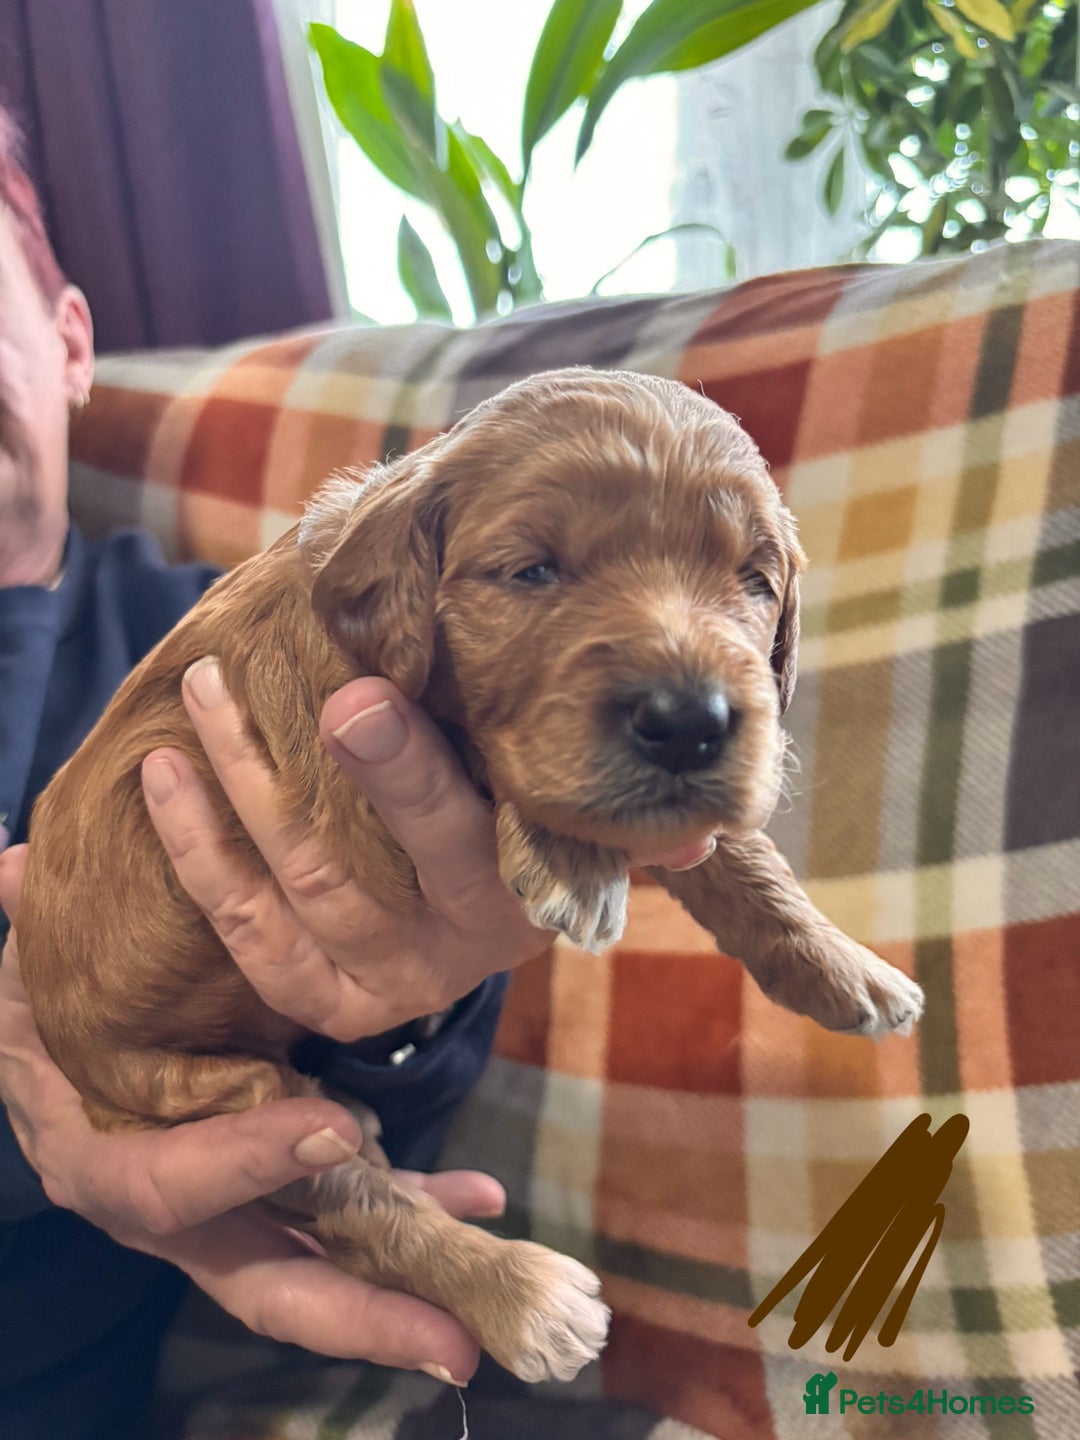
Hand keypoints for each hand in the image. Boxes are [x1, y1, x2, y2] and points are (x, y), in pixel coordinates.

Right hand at [0, 845, 497, 1382]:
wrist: (65, 1052)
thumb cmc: (49, 1011)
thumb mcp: (30, 977)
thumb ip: (30, 934)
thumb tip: (13, 870)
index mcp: (103, 1165)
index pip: (168, 1187)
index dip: (242, 1164)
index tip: (329, 1128)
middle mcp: (179, 1212)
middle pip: (266, 1279)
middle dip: (359, 1313)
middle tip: (450, 1336)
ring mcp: (238, 1210)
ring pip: (326, 1257)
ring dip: (412, 1260)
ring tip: (492, 1247)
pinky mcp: (281, 1190)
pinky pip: (351, 1211)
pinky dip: (414, 1204)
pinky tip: (479, 1195)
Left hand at [145, 662, 714, 1041]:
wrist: (494, 922)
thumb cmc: (539, 838)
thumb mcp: (586, 835)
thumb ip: (631, 827)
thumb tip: (703, 823)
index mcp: (519, 902)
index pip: (459, 834)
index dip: (400, 772)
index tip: (348, 695)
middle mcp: (447, 955)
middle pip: (350, 868)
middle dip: (277, 773)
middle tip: (221, 681)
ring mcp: (376, 985)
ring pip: (283, 890)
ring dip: (222, 792)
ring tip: (192, 696)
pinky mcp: (324, 1001)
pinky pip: (245, 934)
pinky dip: (196, 855)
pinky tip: (161, 775)